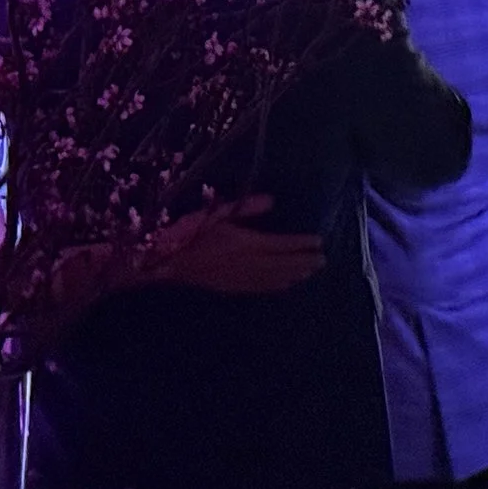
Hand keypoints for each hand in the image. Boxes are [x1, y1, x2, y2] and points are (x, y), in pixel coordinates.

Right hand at [144, 196, 324, 293]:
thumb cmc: (188, 232)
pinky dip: (276, 285)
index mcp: (245, 243)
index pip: (281, 244)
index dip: (301, 244)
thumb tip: (271, 200)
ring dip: (294, 274)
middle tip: (323, 260)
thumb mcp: (216, 212)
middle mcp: (246, 264)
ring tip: (311, 271)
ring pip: (273, 278)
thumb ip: (245, 207)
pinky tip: (286, 285)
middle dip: (304, 261)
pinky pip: (258, 288)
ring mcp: (238, 278)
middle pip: (282, 263)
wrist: (163, 261)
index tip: (318, 241)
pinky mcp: (229, 287)